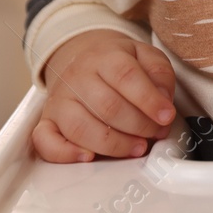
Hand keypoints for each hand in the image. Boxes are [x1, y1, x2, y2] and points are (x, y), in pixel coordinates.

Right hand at [32, 29, 176, 162]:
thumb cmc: (118, 63)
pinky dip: (65, 153)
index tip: (166, 116)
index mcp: (105, 57)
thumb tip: (162, 102)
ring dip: (114, 144)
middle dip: (139, 126)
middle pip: (107, 106)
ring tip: (137, 147)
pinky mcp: (47, 120)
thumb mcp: (146, 56)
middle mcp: (77, 77)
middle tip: (156, 133)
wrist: (82, 57)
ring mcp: (59, 100)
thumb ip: (159, 74)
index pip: (126, 76)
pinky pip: (45, 140)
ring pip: (80, 128)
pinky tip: (89, 157)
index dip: (149, 100)